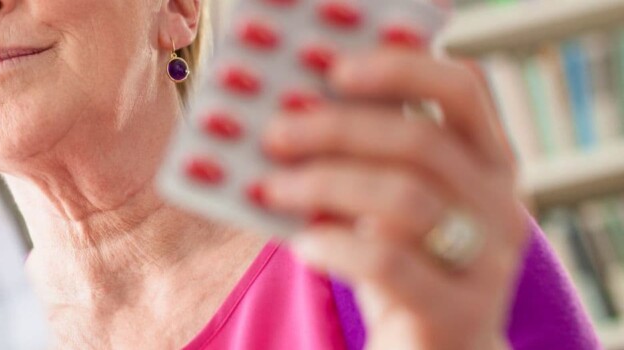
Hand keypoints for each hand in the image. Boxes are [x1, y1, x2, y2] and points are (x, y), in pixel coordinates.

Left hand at [261, 48, 525, 349]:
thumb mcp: (392, 205)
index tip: (336, 71)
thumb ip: (367, 160)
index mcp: (488, 162)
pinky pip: (390, 263)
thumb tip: (296, 114)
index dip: (403, 70)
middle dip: (338, 132)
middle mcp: (498, 205)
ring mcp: (486, 262)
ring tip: (275, 188)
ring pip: (405, 200)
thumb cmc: (404, 268)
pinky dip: (337, 245)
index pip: (465, 91)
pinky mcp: (456, 312)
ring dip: (327, 186)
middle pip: (422, 144)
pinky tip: (303, 244)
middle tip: (275, 134)